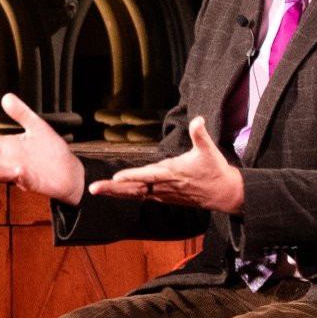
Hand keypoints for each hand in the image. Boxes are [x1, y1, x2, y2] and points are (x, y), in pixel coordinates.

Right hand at [0, 93, 85, 202]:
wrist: (69, 170)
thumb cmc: (51, 151)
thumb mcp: (36, 126)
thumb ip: (21, 113)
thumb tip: (6, 97)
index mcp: (10, 146)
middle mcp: (11, 160)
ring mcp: (21, 172)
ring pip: (2, 170)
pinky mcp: (34, 182)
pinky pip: (26, 179)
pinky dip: (21, 176)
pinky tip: (18, 171)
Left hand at [87, 116, 245, 213]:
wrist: (223, 194)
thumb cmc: (215, 170)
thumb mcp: (208, 150)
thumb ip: (200, 134)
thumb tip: (198, 119)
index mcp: (172, 173)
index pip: (148, 175)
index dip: (132, 176)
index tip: (116, 178)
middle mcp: (164, 186)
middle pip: (134, 188)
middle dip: (114, 189)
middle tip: (93, 189)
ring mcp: (163, 194)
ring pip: (135, 193)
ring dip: (115, 192)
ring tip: (96, 190)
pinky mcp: (164, 197)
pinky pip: (141, 196)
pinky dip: (126, 194)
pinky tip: (114, 193)